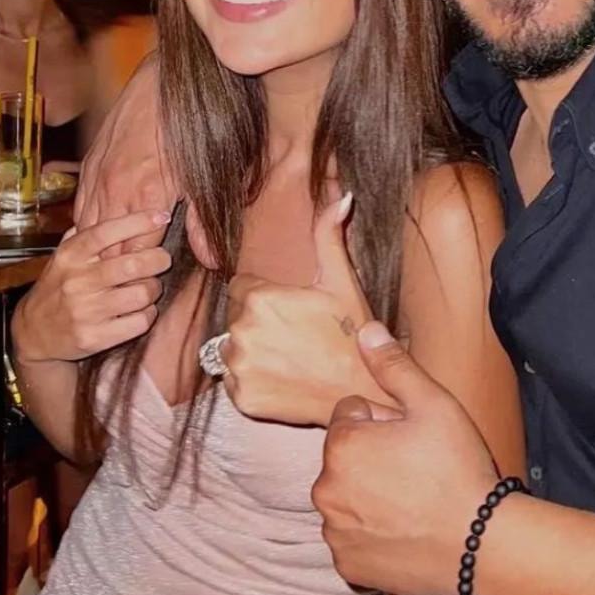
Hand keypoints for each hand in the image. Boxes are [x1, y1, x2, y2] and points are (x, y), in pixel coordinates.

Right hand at [13, 209, 172, 363]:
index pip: (105, 232)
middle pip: (134, 263)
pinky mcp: (95, 337)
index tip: (161, 216)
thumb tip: (119, 207)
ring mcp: (85, 311)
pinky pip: (141, 321)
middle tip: (162, 259)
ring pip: (143, 293)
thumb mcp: (63, 258)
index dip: (137, 222)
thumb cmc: (58, 288)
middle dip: (159, 259)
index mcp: (70, 256)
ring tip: (148, 287)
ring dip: (154, 289)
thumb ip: (86, 235)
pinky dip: (148, 314)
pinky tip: (139, 310)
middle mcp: (77, 281)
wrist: (34, 333)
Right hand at [74, 55, 213, 266]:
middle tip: (139, 278)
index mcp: (145, 197)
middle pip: (110, 248)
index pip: (136, 255)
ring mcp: (98, 179)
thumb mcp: (205, 180)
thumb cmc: (188, 133)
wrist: (159, 87)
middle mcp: (114, 191)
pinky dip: (91, 226)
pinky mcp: (89, 167)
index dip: (146, 272)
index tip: (157, 281)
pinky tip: (102, 237)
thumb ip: (204, 223)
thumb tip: (213, 261)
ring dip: (104, 249)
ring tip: (118, 265)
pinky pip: (82, 208)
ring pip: (92, 230)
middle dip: (123, 267)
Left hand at [222, 193, 374, 426]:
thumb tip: (340, 196)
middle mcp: (241, 332)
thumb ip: (329, 236)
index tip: (291, 310)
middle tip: (295, 335)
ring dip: (252, 351)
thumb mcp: (343, 282)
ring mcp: (238, 368)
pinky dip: (252, 380)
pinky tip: (283, 378)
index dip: (266, 297)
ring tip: (289, 357)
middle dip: (259, 323)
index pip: (240, 288)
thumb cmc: (354, 335)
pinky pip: (233, 381)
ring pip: (230, 349)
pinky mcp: (240, 398)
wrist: (363, 392)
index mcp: (259, 299)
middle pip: (235, 318)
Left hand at [313, 322, 498, 594]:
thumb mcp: (435, 406)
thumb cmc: (459, 470)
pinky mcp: (347, 565)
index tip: (414, 438)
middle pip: (346, 458)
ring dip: (370, 497)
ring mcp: (335, 532)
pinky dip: (372, 536)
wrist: (480, 546)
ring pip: (348, 498)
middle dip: (373, 458)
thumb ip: (394, 367)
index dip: (385, 421)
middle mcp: (325, 489)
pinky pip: (352, 539)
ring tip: (415, 504)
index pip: (351, 415)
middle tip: (419, 470)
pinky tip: (406, 533)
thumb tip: (365, 331)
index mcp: (342, 445)